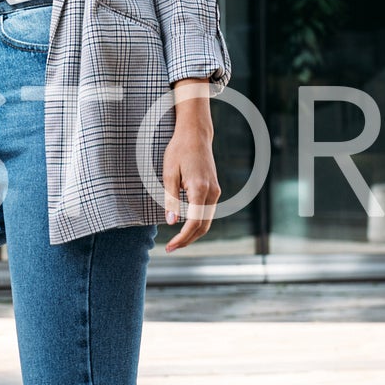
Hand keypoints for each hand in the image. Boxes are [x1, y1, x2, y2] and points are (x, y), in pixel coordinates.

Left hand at [163, 87, 219, 252]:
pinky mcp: (214, 189)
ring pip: (207, 221)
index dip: (182, 238)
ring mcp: (215, 191)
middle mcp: (212, 192)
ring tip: (175, 241)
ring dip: (192, 234)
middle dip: (187, 240)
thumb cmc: (178, 151)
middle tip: (170, 249)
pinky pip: (207, 212)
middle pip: (203, 226)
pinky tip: (184, 226)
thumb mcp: (169, 173)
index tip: (169, 247)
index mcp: (199, 188)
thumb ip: (171, 198)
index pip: (194, 222)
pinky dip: (197, 223)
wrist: (195, 135)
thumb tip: (172, 222)